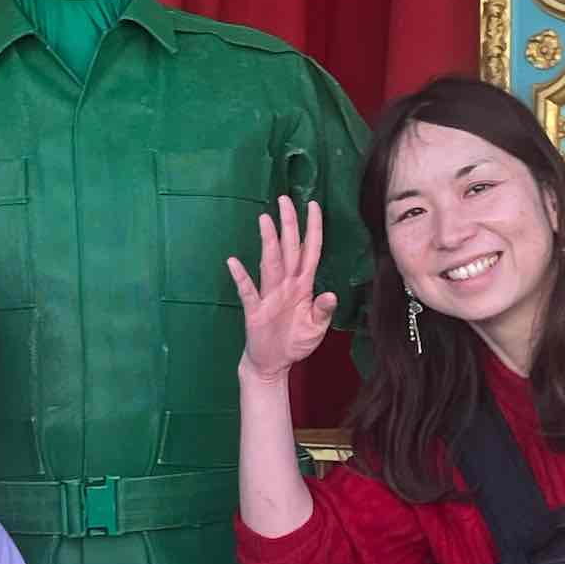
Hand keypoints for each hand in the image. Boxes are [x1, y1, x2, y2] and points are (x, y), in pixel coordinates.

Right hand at [227, 197, 335, 380]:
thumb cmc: (295, 343)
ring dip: (268, 242)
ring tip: (265, 219)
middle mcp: (286, 284)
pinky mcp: (254, 310)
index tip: (313, 205)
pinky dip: (241, 277)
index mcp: (303, 286)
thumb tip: (331, 294)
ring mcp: (269, 295)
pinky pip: (247, 290)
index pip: (310, 251)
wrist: (273, 364)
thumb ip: (323, 311)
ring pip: (270, 262)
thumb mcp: (316, 329)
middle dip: (288, 224)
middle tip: (284, 199)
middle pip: (289, 249)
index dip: (313, 229)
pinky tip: (234, 262)